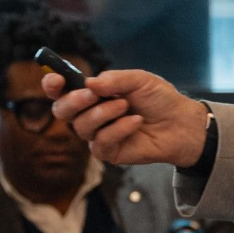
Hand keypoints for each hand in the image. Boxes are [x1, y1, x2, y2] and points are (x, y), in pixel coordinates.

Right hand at [48, 69, 209, 168]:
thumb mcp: (139, 80)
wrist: (180, 123)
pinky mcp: (109, 152)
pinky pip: (100, 142)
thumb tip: (89, 84)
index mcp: (93, 93)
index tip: (55, 79)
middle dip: (74, 101)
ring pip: (82, 126)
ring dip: (103, 113)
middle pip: (62, 111)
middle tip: (92, 95)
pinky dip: (118, 129)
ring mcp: (98, 134)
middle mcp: (90, 113)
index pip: (62, 90)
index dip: (53, 85)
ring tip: (126, 106)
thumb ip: (114, 80)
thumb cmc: (159, 100)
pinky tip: (136, 122)